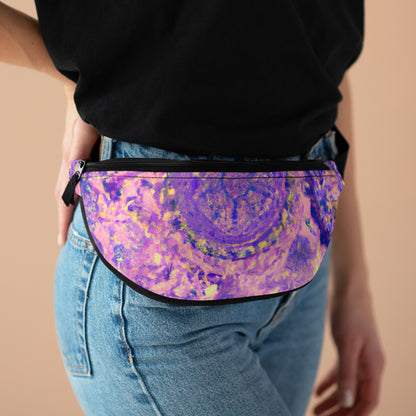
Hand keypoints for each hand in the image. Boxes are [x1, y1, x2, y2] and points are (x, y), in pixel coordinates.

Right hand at [55, 82, 99, 245]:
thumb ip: (81, 155)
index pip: (64, 196)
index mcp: (70, 160)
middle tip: (65, 240)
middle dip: (64, 219)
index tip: (61, 241)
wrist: (81, 87)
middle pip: (62, 196)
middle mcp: (69, 161)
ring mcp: (73, 156)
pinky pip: (74, 177)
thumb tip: (79, 185)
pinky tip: (85, 196)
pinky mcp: (79, 151)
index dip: (63, 219)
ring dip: (69, 207)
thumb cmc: (86, 107)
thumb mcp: (85, 130)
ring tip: (73, 226)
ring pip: (67, 188)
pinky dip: (76, 192)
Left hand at [313, 278, 384, 415]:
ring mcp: (359, 357)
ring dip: (333, 400)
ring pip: (347, 386)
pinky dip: (330, 383)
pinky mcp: (349, 348)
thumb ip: (347, 373)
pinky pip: (341, 372)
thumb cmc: (350, 314)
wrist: (348, 290)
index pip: (368, 401)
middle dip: (340, 411)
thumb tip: (347, 403)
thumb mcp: (347, 344)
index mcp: (374, 366)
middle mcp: (369, 364)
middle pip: (356, 397)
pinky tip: (317, 392)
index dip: (355, 415)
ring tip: (314, 411)